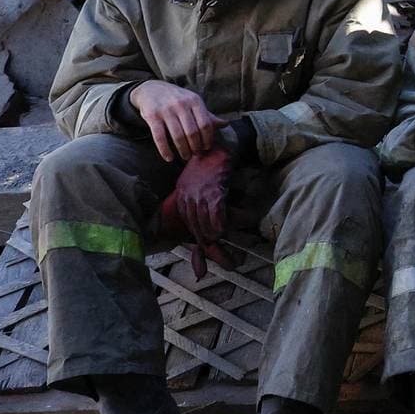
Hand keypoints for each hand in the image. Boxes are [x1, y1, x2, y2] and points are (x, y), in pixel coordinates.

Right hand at [130, 80, 220, 161]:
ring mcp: (166, 110)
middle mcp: (181, 104)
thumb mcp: (193, 102)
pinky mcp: (152, 116)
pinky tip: (169, 158)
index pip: (205, 124)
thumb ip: (208, 115)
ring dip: (183, 150)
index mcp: (194, 100)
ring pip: (178, 136)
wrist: (151, 90)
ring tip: (185, 157)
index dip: (208, 139)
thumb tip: (226, 124)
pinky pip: (160, 137)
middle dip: (196, 147)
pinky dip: (165, 150)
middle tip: (196, 154)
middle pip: (192, 132)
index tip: (207, 147)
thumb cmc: (177, 99)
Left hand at [159, 145, 233, 276]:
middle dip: (211, 250)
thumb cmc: (210, 164)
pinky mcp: (213, 189)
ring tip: (232, 254)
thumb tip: (209, 223)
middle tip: (230, 265)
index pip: (190, 228)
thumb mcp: (198, 184)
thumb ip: (199, 204)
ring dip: (217, 239)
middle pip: (198, 231)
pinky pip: (216, 213)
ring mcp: (199, 195)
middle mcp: (187, 198)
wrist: (218, 143)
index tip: (201, 270)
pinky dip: (220, 223)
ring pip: (206, 224)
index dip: (198, 250)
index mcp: (182, 198)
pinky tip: (225, 230)